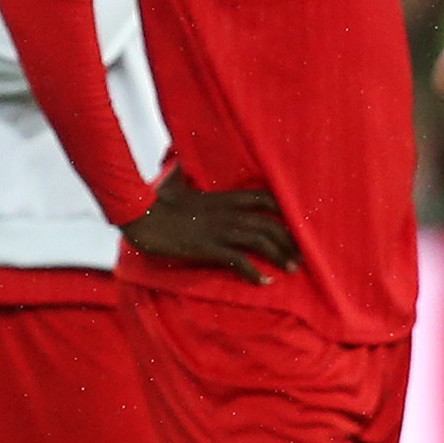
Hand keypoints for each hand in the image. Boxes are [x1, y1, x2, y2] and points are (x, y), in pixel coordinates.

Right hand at [120, 167, 297, 281]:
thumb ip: (186, 170)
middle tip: (301, 255)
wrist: (141, 216)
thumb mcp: (176, 181)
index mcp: (224, 198)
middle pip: (270, 224)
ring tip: (292, 268)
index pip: (265, 199)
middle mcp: (228, 214)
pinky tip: (264, 282)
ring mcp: (219, 231)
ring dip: (280, 256)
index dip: (284, 210)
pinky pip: (239, 261)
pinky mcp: (209, 248)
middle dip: (290, 240)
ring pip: (261, 242)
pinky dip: (254, 273)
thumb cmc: (156, 201)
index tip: (295, 224)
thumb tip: (181, 160)